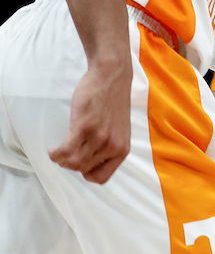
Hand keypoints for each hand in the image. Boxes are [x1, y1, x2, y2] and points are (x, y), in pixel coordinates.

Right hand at [49, 63, 132, 183]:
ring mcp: (99, 137)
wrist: (112, 76)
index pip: (101, 178)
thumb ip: (110, 145)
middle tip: (66, 152)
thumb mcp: (119, 129)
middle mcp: (112, 146)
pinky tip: (53, 149)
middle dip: (70, 164)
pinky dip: (55, 154)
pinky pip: (64, 151)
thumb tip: (92, 160)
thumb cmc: (113, 101)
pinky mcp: (84, 126)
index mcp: (122, 149)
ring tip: (59, 151)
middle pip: (83, 170)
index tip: (79, 163)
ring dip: (61, 160)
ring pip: (72, 163)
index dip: (86, 173)